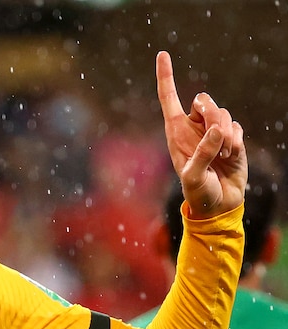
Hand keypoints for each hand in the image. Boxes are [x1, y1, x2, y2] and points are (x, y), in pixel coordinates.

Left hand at [156, 51, 246, 218]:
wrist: (218, 202)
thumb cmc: (197, 191)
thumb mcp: (193, 176)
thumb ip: (203, 153)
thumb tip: (218, 129)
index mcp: (175, 131)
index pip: (168, 98)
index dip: (166, 76)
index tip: (162, 54)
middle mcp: (193, 126)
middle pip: (203, 100)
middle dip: (211, 115)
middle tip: (214, 135)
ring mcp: (213, 130)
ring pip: (222, 113)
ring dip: (225, 135)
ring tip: (221, 156)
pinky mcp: (231, 136)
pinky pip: (236, 127)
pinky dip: (235, 142)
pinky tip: (230, 157)